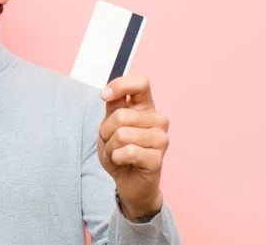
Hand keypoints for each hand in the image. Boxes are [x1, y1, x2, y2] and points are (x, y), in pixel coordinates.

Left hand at [97, 75, 169, 221]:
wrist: (127, 181)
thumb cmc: (119, 150)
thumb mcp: (110, 125)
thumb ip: (112, 106)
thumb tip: (109, 93)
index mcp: (146, 107)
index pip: (141, 83)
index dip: (120, 86)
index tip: (104, 97)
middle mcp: (158, 120)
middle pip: (122, 115)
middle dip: (106, 131)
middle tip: (110, 141)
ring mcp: (161, 139)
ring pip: (123, 134)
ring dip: (110, 146)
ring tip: (116, 153)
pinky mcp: (158, 159)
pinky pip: (128, 152)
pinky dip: (116, 158)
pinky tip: (121, 161)